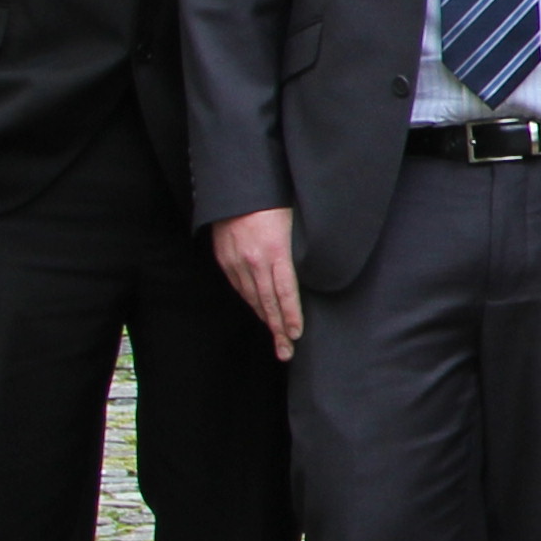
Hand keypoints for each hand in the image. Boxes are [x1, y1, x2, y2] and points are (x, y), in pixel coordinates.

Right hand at [210, 208, 301, 361]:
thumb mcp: (295, 220)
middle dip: (278, 330)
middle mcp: (253, 260)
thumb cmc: (273, 199)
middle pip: (268, 302)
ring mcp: (236, 262)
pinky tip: (260, 313)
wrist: (235, 187)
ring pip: (253, 298)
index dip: (291, 316)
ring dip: (265, 320)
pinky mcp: (225, 259)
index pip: (285, 292)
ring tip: (276, 341)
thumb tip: (315, 270)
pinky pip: (240, 287)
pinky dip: (252, 303)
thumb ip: (300, 248)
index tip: (297, 335)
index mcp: (275, 250)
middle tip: (286, 352)